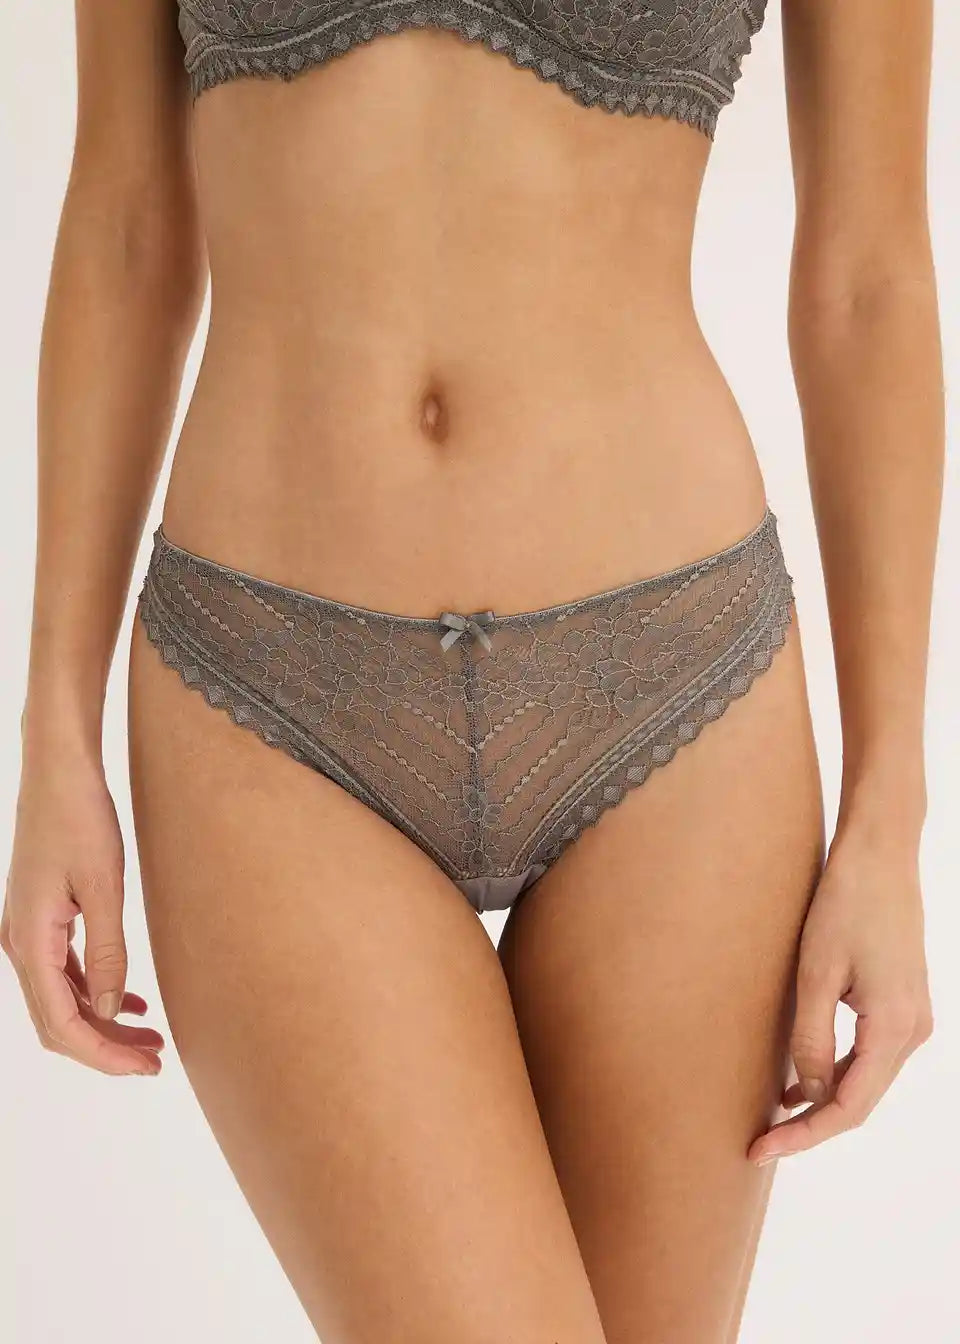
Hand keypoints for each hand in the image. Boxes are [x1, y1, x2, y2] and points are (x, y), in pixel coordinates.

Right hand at [2, 752, 163, 1074]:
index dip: (104, 1054)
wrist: (59, 770)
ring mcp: (28, 931)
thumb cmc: (80, 817)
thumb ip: (107, 951)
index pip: (62, 1024)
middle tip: (155, 1059)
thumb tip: (109, 1008)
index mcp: (30, 940)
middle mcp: (20, 942)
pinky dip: (95, 992)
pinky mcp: (42, 917)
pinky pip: (64, 972)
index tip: (146, 1066)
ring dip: (102, 1022)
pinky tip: (129, 998)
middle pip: (58, 1021)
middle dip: (105, 1047)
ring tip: (149, 1036)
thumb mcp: (103, 886)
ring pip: (62, 999)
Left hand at [748, 819, 932, 1163]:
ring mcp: (912, 1017)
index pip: (849, 1108)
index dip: (804, 1135)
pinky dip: (835, 1072)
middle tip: (759, 1142)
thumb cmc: (844, 904)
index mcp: (895, 1028)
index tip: (761, 1148)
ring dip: (822, 1101)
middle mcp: (913, 1031)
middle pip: (860, 1101)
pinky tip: (799, 1080)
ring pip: (865, 1080)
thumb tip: (810, 1093)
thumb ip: (812, 1039)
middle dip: (811, 1126)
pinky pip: (868, 1054)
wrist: (880, 855)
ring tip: (772, 1118)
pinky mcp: (901, 1002)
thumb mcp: (816, 973)